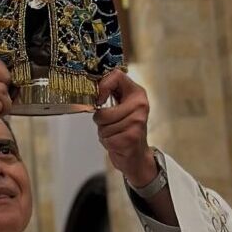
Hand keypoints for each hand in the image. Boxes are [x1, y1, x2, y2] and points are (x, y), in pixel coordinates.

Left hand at [93, 69, 156, 187]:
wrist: (137, 155)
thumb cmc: (126, 130)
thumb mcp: (123, 107)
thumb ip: (111, 94)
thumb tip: (91, 88)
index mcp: (137, 94)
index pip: (116, 75)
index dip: (102, 86)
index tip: (100, 99)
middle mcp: (140, 105)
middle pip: (103, 110)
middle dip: (100, 120)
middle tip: (110, 124)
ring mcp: (137, 122)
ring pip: (103, 125)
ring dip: (104, 132)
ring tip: (116, 133)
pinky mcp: (131, 137)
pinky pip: (106, 138)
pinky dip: (107, 142)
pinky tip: (117, 142)